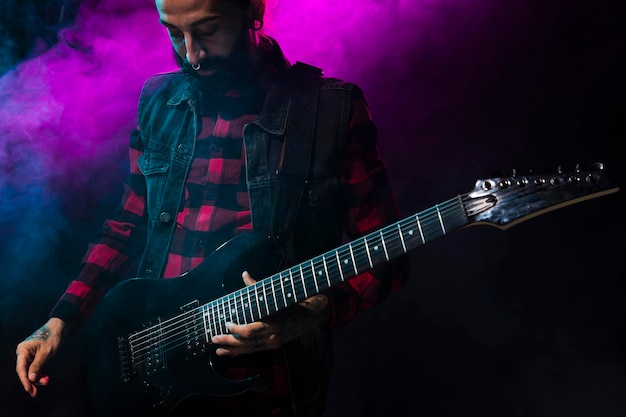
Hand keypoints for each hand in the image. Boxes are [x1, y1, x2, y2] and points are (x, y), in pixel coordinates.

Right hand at [15, 317, 65, 396]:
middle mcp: (23, 352)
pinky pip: (35, 367)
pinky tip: (45, 378)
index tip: (28, 389)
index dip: (24, 380)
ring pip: (30, 370)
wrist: (61, 327)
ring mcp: (29, 354)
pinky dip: (40, 373)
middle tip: (35, 393)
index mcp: (23, 350)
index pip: (21, 368)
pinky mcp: (35, 356)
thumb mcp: (46, 353)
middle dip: (31, 381)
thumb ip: (37, 366)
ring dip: (37, 378)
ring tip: (46, 382)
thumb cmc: (53, 337)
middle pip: (25, 371)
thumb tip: (30, 378)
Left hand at [211, 271, 331, 356]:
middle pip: (246, 342)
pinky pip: (254, 351)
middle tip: (214, 338)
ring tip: (217, 349)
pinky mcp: (273, 346)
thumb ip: (256, 286)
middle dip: (229, 341)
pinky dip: (240, 352)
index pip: (250, 330)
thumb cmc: (290, 302)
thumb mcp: (274, 294)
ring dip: (232, 350)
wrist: (309, 315)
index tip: (227, 323)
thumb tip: (244, 274)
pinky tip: (229, 353)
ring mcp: (273, 342)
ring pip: (249, 349)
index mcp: (272, 322)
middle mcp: (272, 335)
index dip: (237, 329)